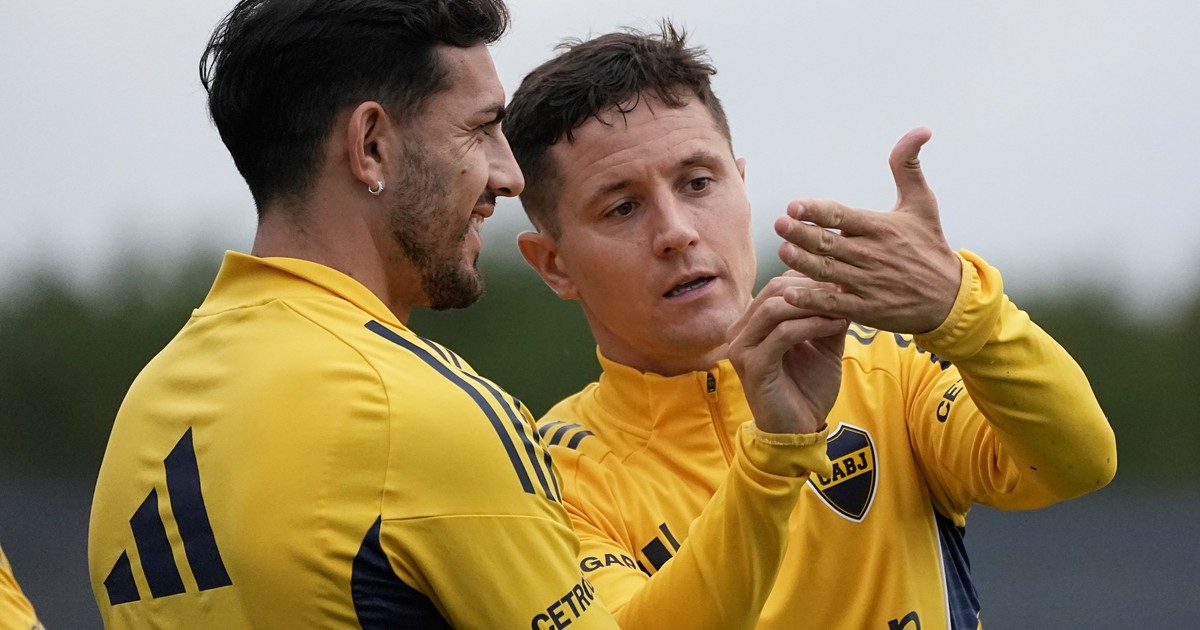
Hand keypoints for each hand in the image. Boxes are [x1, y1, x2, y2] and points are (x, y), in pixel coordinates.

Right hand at [726, 273, 847, 434]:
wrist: (799, 430)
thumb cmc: (807, 389)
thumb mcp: (823, 346)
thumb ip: (827, 317)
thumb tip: (844, 287)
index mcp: (752, 324)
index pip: (778, 286)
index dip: (809, 279)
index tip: (842, 281)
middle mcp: (740, 331)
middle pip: (774, 290)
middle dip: (812, 287)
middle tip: (844, 288)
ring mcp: (742, 348)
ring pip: (774, 308)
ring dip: (813, 304)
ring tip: (842, 305)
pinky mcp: (752, 366)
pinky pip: (782, 333)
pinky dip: (811, 325)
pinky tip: (835, 325)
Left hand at [773, 127, 960, 333]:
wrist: (950, 298)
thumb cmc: (930, 246)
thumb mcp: (922, 203)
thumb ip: (908, 166)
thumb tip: (921, 129)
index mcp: (880, 227)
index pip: (842, 215)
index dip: (817, 210)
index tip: (794, 205)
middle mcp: (872, 254)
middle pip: (829, 243)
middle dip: (802, 233)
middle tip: (779, 223)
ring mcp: (868, 283)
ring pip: (827, 272)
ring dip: (803, 262)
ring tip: (783, 250)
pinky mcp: (867, 309)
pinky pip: (833, 304)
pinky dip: (811, 299)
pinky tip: (789, 292)